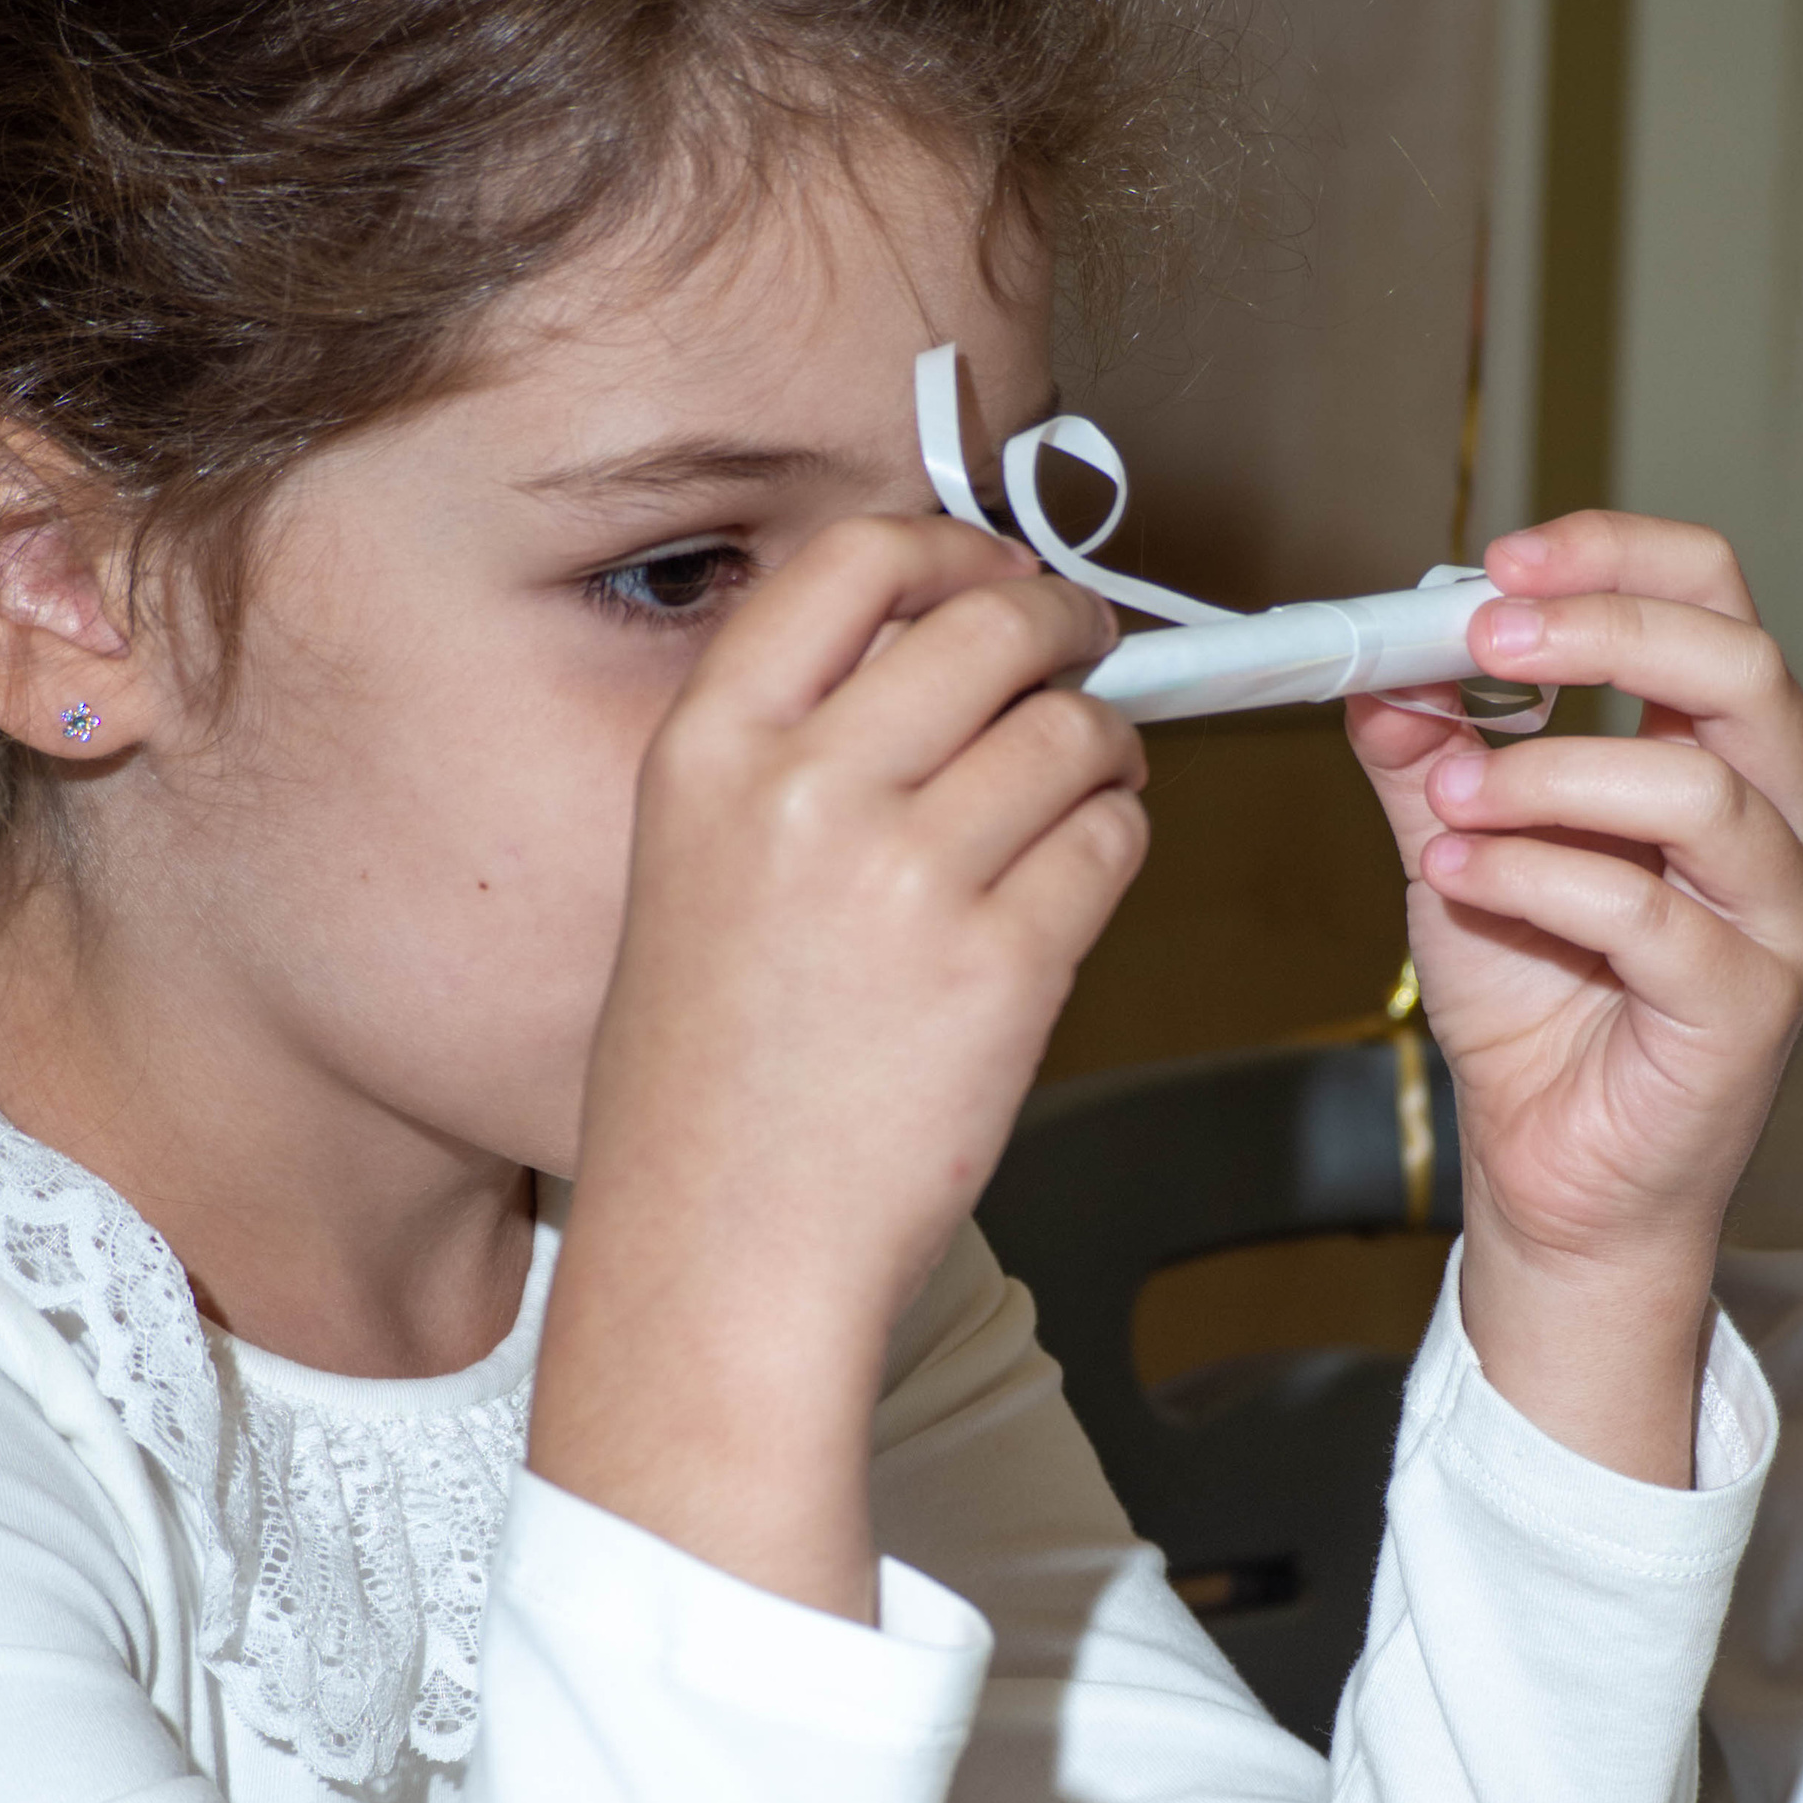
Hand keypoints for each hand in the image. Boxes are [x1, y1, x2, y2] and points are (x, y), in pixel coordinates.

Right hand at [532, 517, 1144, 1613]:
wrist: (718, 1251)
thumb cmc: (704, 1088)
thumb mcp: (689, 872)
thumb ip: (794, 753)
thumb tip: (939, 652)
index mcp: (708, 752)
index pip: (855, 562)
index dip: (954, 551)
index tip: (995, 578)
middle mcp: (804, 790)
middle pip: (991, 624)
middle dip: (1065, 631)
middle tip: (1087, 660)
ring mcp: (908, 876)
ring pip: (1073, 731)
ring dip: (1104, 750)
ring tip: (1082, 792)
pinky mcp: (1005, 963)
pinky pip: (1110, 843)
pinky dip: (1113, 849)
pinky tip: (1068, 891)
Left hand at [1346, 512, 1802, 1482]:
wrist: (1552, 1174)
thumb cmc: (1538, 1010)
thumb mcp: (1462, 847)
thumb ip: (1429, 755)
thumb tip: (1379, 664)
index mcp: (1733, 754)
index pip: (1716, 600)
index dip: (1613, 558)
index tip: (1497, 562)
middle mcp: (1786, 820)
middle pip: (1738, 663)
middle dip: (1598, 631)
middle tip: (1479, 638)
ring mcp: (1783, 915)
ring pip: (1696, 784)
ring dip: (1546, 772)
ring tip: (1446, 799)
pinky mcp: (1750, 1005)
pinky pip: (1649, 910)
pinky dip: (1537, 876)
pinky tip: (1460, 874)